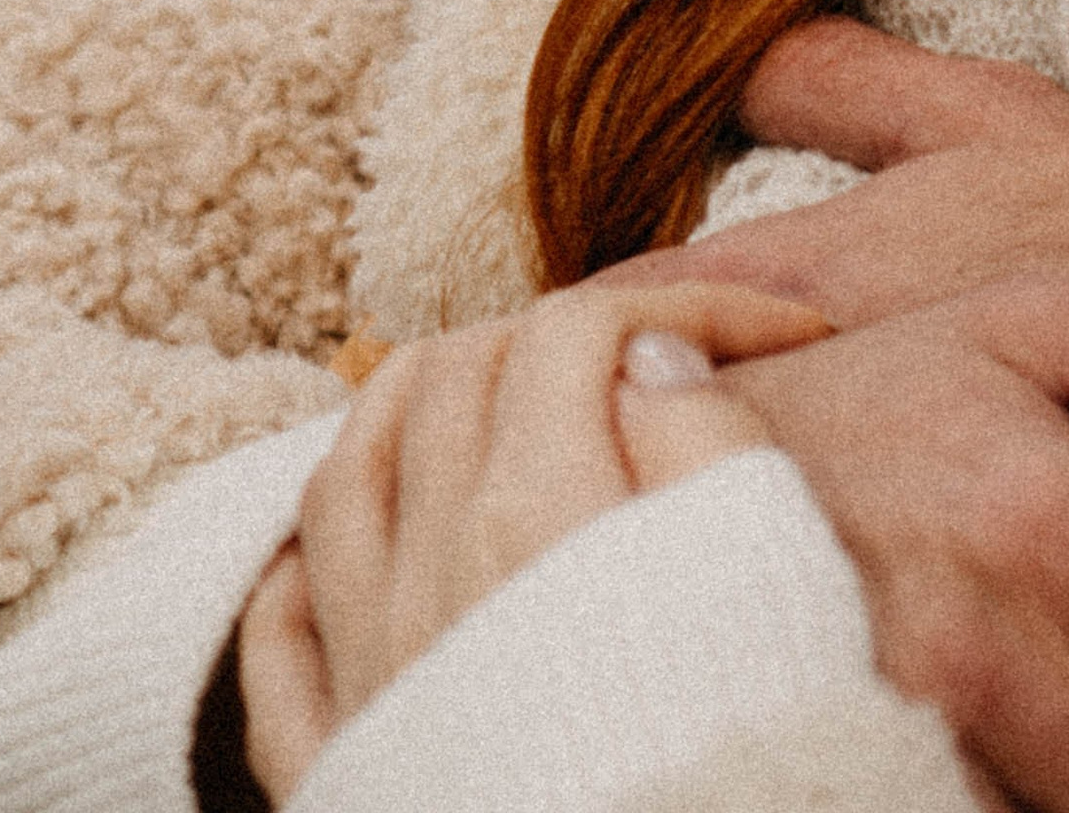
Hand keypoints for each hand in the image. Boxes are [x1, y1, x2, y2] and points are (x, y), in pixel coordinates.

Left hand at [234, 279, 824, 804]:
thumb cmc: (731, 741)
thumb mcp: (761, 566)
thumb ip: (705, 439)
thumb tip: (644, 359)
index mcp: (539, 503)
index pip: (584, 330)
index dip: (696, 304)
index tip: (789, 339)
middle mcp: (432, 567)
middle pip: (456, 375)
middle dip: (555, 336)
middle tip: (642, 360)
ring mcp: (369, 666)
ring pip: (344, 474)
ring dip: (406, 408)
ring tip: (472, 394)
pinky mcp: (340, 764)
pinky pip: (280, 642)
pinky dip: (299, 572)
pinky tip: (332, 555)